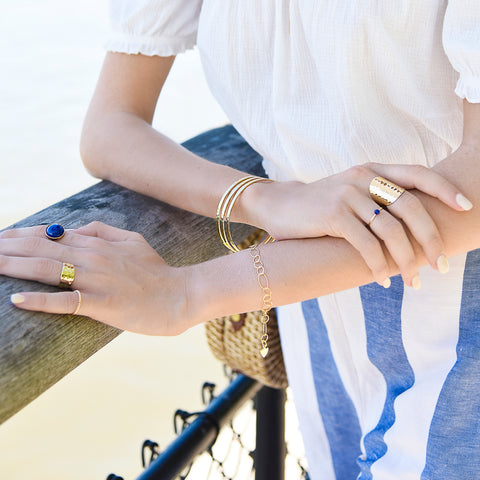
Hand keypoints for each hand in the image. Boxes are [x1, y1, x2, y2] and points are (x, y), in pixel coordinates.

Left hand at [1, 222, 189, 334]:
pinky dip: (40, 300)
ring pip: (46, 269)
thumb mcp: (133, 241)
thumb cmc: (156, 271)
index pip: (50, 234)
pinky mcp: (102, 303)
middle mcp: (93, 256)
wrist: (180, 295)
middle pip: (40, 248)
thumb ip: (104, 231)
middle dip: (6, 248)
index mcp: (98, 242)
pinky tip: (17, 299)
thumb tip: (75, 228)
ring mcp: (96, 280)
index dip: (19, 235)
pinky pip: (65, 301)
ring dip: (13, 266)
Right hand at [247, 163, 471, 287]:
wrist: (278, 204)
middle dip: (430, 240)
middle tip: (440, 266)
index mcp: (371, 170)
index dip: (445, 189)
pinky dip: (378, 266)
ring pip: (391, 230)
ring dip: (406, 261)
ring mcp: (347, 194)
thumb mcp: (350, 192)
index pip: (418, 174)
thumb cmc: (318, 205)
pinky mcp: (332, 215)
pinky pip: (366, 245)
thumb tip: (411, 225)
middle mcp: (362, 177)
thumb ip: (376, 198)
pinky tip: (381, 280)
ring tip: (411, 282)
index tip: (465, 207)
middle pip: (411, 207)